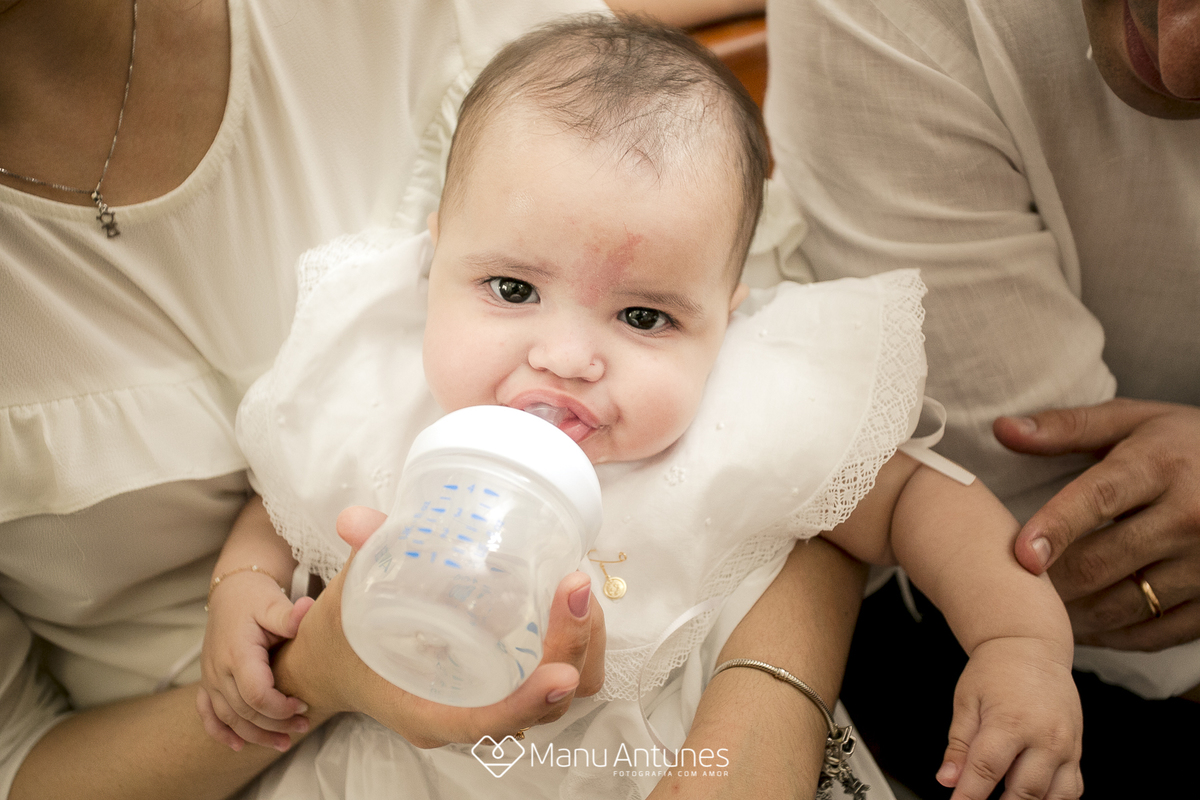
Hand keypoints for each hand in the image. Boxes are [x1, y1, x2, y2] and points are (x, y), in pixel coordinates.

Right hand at [198, 572, 314, 751]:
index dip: (279, 707)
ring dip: (255, 735)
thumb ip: (289, 615)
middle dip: (275, 725)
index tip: (303, 706)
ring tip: (283, 743)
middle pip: (244, 712)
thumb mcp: (272, 604)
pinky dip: (221, 732)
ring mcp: (210, 679)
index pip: (255, 694)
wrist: (231, 594)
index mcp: (237, 653)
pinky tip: (239, 745)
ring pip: (229, 719)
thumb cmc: (255, 599)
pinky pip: (208, 715)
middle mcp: (218, 670)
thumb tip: (310, 609)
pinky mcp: (207, 683)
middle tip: (303, 726)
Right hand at [274, 505, 605, 747]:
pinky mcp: (514, 676)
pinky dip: (578, 636)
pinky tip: (569, 590)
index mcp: (430, 710)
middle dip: (572, 649)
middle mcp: (473, 713)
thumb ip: (363, 556)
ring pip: (567, 688)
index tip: (560, 672)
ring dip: (583, 640)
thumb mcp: (349, 598)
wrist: (340, 663)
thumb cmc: (346, 639)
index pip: (490, 723)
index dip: (529, 702)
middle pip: (548, 705)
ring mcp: (499, 697)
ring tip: (574, 582)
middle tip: (572, 586)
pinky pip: (565, 669)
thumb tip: (356, 522)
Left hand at [938, 637, 1081, 799]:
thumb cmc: (996, 669)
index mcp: (1010, 722)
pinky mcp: (1077, 751)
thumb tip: (947, 778)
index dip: (968, 796)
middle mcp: (1044, 737)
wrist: (1031, 647)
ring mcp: (1066, 746)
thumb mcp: (967, 701)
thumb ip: (958, 744)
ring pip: (1053, 798)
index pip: (986, 771)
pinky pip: (1072, 789)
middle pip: (1023, 792)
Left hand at [995, 399, 1199, 648]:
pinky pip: (1156, 633)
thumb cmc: (1181, 444)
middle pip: (1102, 561)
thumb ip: (1067, 427)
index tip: (1021, 554)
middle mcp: (1188, 517)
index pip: (1098, 498)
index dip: (1057, 527)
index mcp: (1160, 466)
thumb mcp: (1132, 422)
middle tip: (1010, 588)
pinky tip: (1082, 629)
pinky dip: (1113, 637)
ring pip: (1124, 605)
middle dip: (1050, 581)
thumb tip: (1002, 428)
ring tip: (1035, 611)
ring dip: (1073, 616)